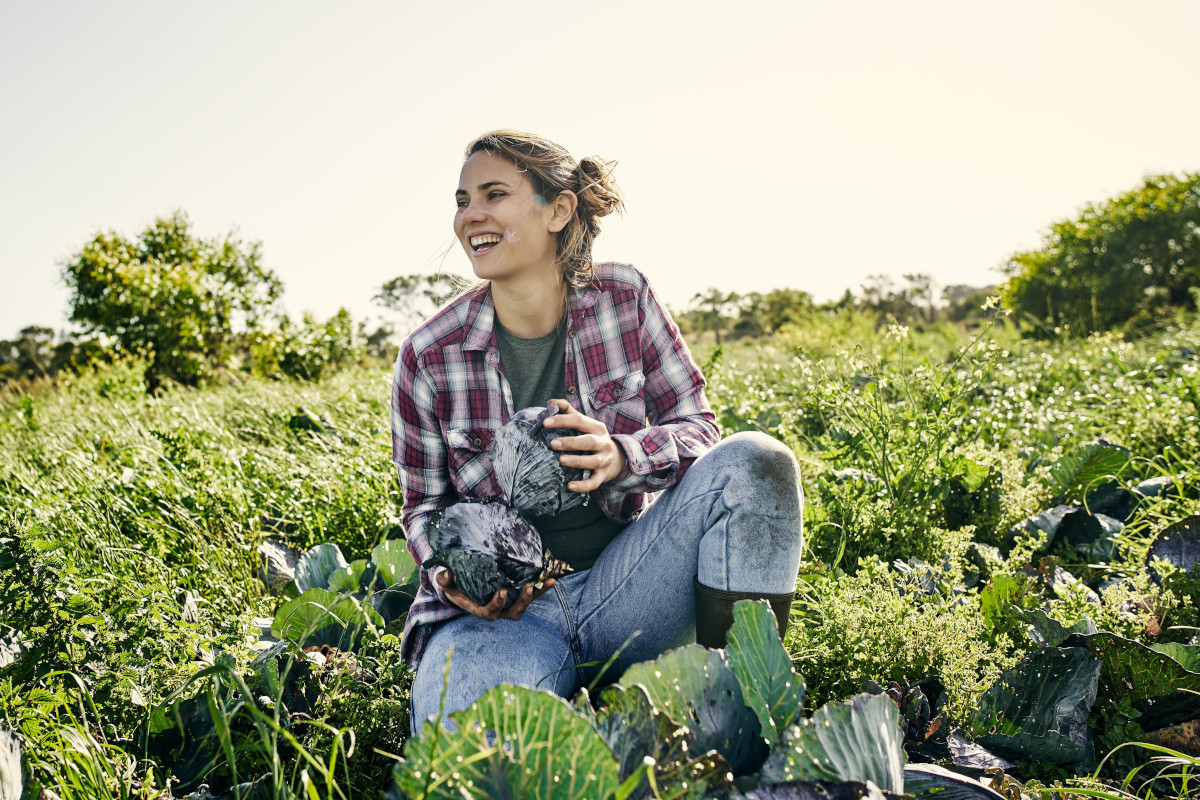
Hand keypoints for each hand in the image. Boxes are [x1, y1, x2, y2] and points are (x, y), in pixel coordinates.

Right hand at [436, 568, 554, 620]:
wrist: (464, 584)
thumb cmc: (455, 585)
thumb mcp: (447, 582)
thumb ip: (445, 579)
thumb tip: (446, 574)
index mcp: (480, 609)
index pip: (490, 613)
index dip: (497, 605)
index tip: (502, 591)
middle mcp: (498, 609)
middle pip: (514, 612)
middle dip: (522, 601)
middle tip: (527, 587)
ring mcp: (509, 603)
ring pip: (526, 603)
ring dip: (537, 594)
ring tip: (548, 581)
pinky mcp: (517, 594)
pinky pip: (531, 592)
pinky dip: (541, 586)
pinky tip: (552, 577)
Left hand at [543, 398, 628, 491]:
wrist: (619, 458)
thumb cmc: (594, 438)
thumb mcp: (586, 424)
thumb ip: (568, 411)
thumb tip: (550, 403)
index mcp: (597, 427)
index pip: (579, 421)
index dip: (563, 421)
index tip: (545, 422)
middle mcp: (603, 443)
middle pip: (588, 441)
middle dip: (571, 442)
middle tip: (552, 443)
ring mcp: (605, 460)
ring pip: (592, 461)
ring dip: (577, 461)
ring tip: (560, 460)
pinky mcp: (603, 475)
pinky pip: (594, 482)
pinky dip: (583, 485)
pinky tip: (570, 486)